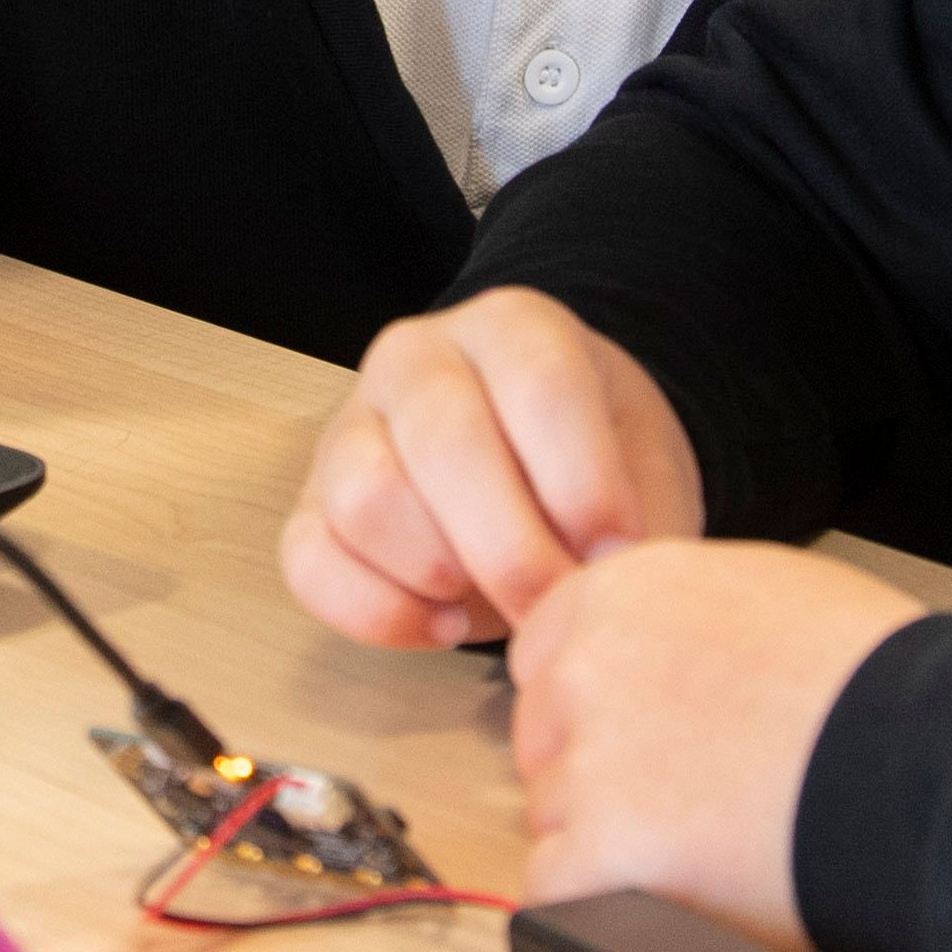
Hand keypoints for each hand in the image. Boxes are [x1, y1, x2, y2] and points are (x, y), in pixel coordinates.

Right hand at [281, 286, 702, 645]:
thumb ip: (632, 521)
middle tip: (559, 612)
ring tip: (499, 607)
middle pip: (446, 441)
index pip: (540, 386)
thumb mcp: (641, 471)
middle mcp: (416, 357)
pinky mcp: (312, 503)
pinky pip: (310, 560)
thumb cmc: (595, 470)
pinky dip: (377, 612)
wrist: (538, 474)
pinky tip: (446, 625)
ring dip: (438, 574)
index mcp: (513, 326)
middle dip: (512, 550)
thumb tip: (598, 595)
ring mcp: (350, 426)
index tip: (619, 556)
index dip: (584, 483)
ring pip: (366, 496)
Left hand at [508, 539, 928, 951]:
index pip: (547, 652)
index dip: (595, 703)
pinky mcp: (606, 856)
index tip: (640, 733)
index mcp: (623, 590)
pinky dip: (602, 901)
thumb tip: (652, 647)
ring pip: (553, 818)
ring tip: (710, 839)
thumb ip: (680, 613)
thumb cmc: (881, 681)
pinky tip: (672, 888)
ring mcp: (590, 763)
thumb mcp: (768, 589)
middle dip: (601, 771)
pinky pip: (556, 890)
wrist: (934, 766)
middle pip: (545, 738)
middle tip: (689, 795)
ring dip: (610, 839)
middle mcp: (589, 666)